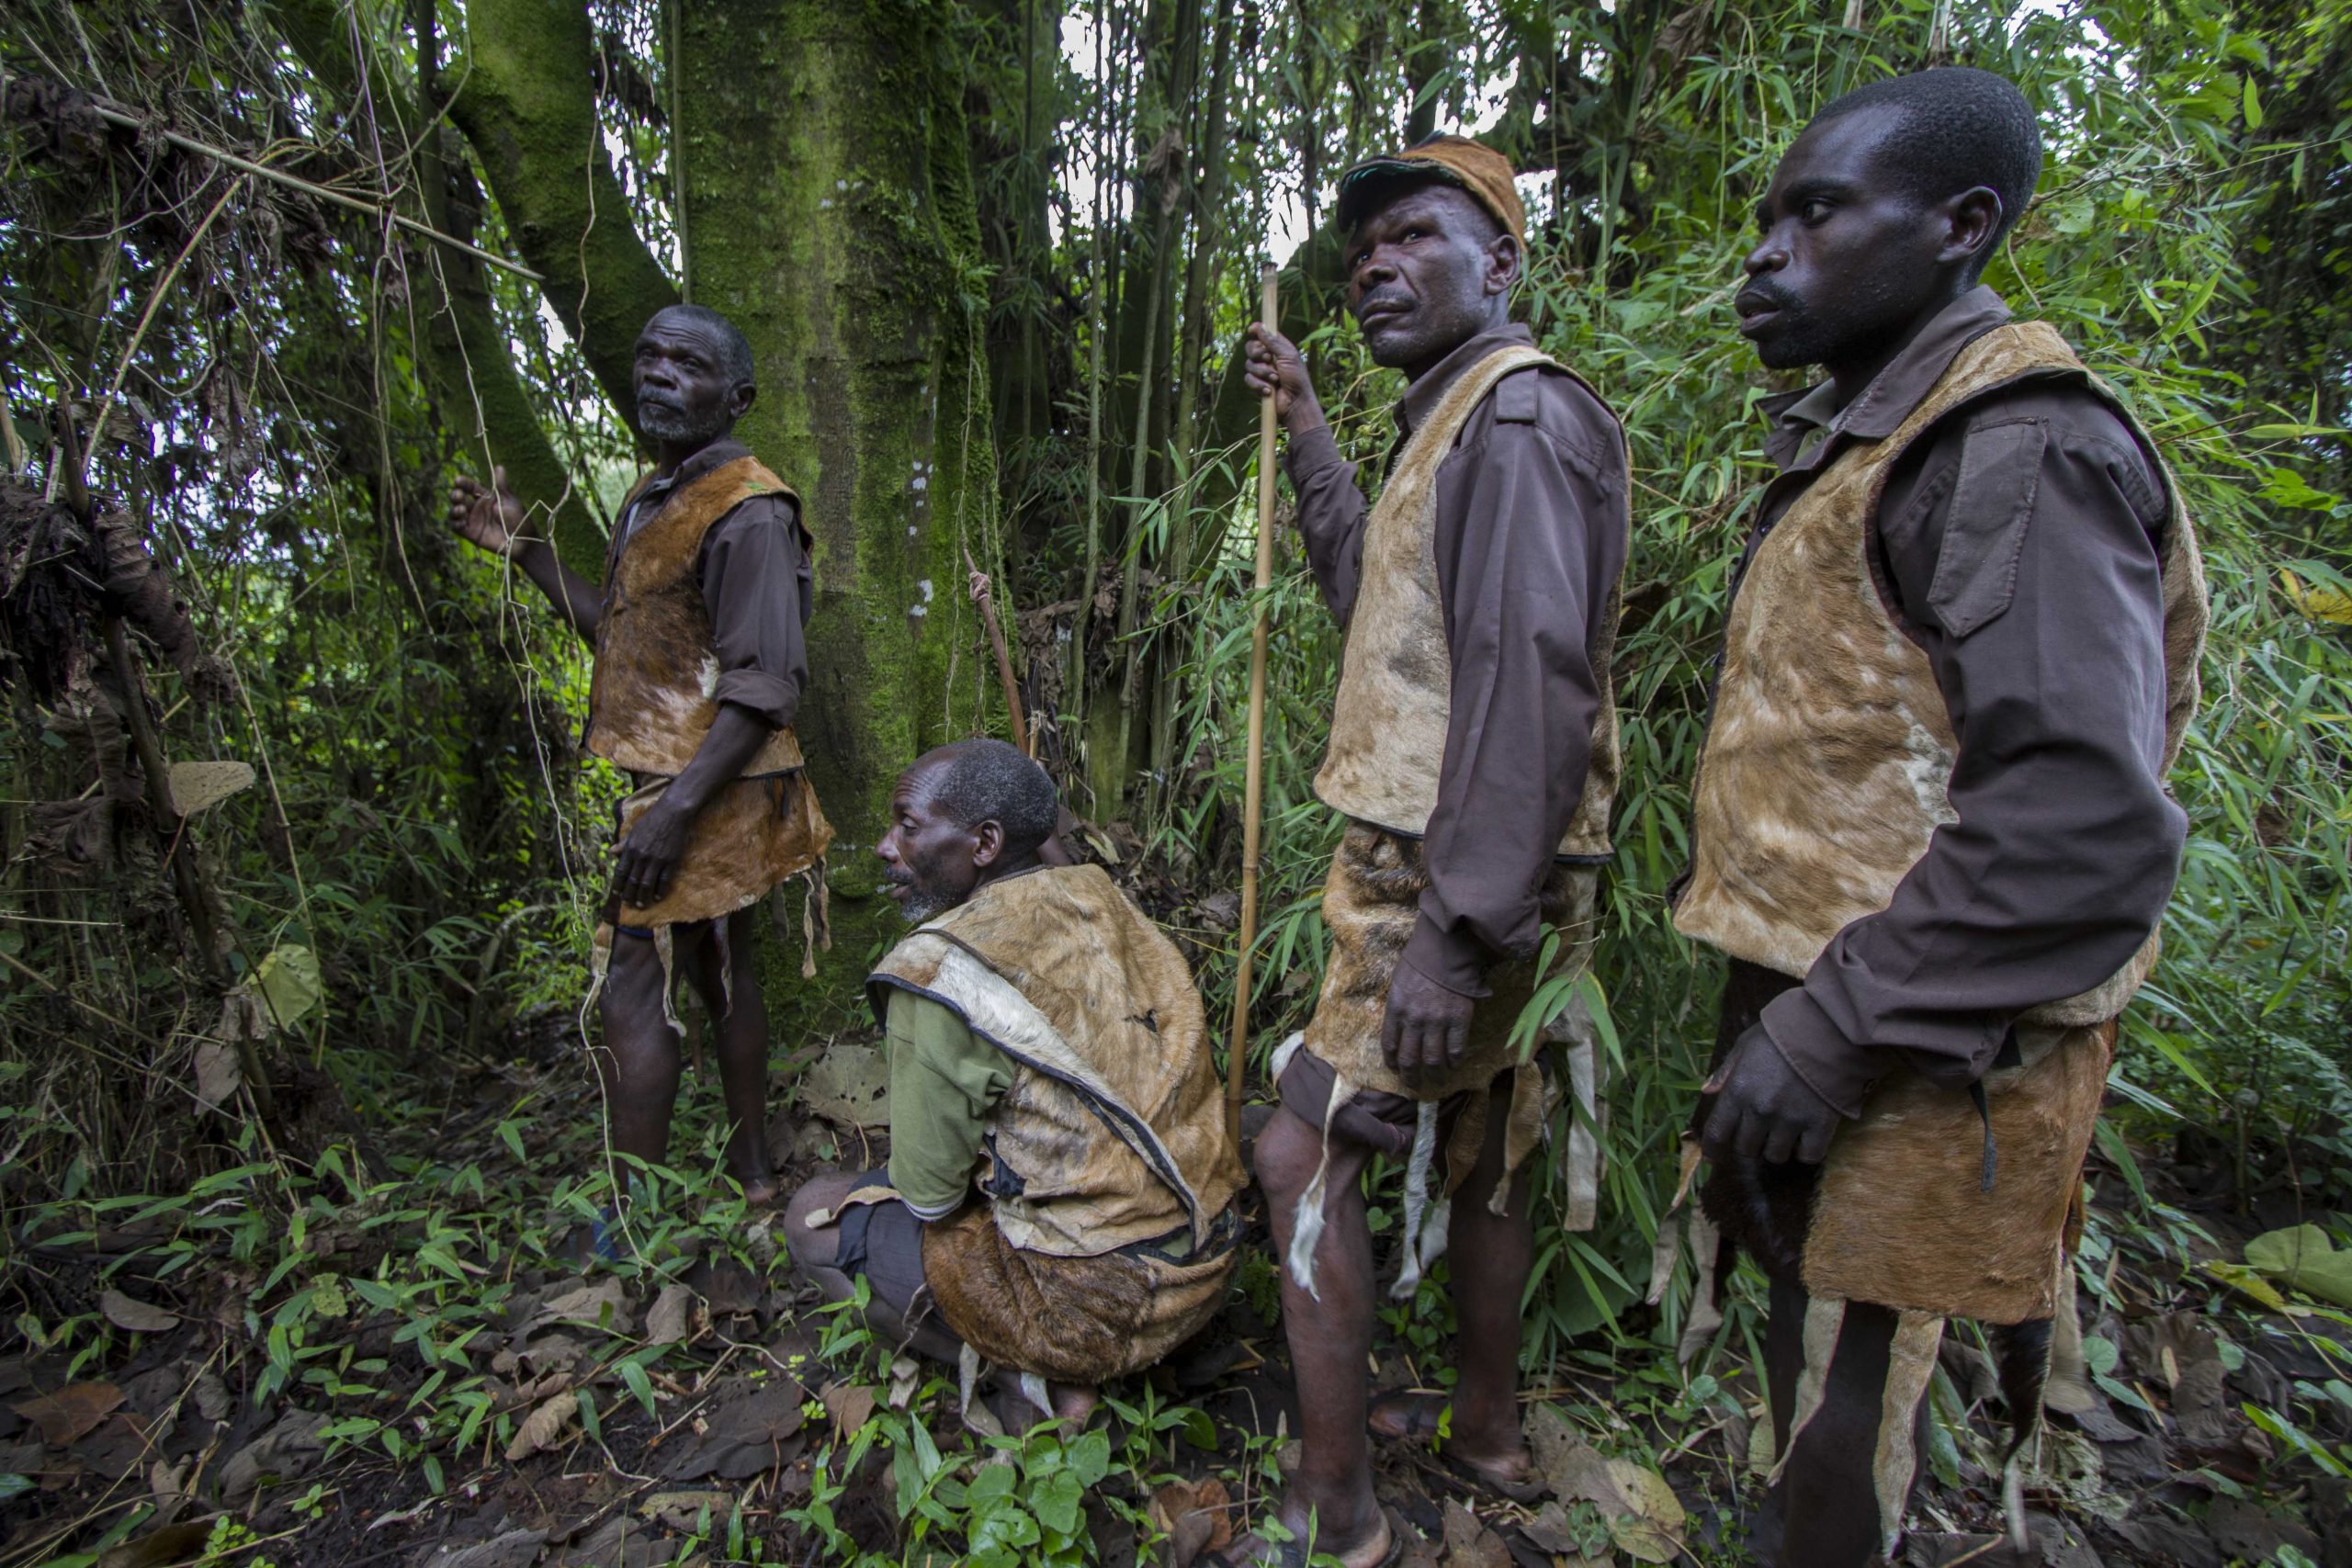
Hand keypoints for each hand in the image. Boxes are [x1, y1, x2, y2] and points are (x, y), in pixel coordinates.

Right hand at [448, 465, 528, 554]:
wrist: (522, 541)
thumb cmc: (519, 519)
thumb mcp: (510, 500)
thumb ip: (501, 485)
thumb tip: (499, 466)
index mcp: (485, 497)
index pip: (469, 487)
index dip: (463, 483)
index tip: (458, 480)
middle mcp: (476, 507)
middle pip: (459, 498)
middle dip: (455, 495)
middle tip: (458, 495)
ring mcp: (472, 520)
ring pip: (455, 512)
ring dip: (454, 509)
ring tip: (462, 509)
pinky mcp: (471, 533)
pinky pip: (456, 527)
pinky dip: (455, 523)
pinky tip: (461, 521)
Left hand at [613, 797, 693, 909]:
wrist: (673, 812)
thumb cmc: (652, 819)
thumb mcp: (634, 830)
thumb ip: (623, 843)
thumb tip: (611, 851)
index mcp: (631, 849)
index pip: (621, 871)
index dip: (618, 884)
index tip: (617, 894)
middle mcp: (641, 856)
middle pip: (632, 880)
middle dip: (629, 894)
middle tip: (628, 903)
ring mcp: (656, 859)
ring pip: (646, 883)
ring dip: (642, 896)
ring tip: (641, 905)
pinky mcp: (670, 861)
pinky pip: (664, 880)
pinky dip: (660, 890)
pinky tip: (657, 897)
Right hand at [1242, 323, 1323, 429]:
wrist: (1295, 403)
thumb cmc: (1297, 379)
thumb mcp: (1288, 356)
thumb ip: (1273, 341)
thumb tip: (1260, 326)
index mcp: (1278, 348)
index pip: (1263, 334)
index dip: (1257, 330)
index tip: (1251, 330)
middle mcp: (1268, 358)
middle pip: (1251, 348)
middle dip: (1257, 354)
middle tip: (1268, 359)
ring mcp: (1262, 371)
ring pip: (1248, 364)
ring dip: (1262, 372)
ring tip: (1275, 379)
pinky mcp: (1257, 384)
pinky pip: (1248, 379)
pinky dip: (1258, 385)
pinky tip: (1268, 391)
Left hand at [1380, 961, 1477, 1084]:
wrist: (1446, 949)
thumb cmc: (1420, 962)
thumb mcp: (1399, 983)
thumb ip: (1399, 1007)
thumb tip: (1401, 1028)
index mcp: (1396, 1009)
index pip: (1390, 1045)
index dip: (1392, 1062)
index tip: (1396, 1070)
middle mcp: (1413, 1020)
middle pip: (1409, 1059)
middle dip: (1411, 1076)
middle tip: (1415, 1085)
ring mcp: (1437, 1021)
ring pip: (1432, 1060)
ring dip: (1434, 1075)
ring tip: (1437, 1081)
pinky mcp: (1459, 1020)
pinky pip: (1455, 1049)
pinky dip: (1454, 1061)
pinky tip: (1454, 1065)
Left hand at [1699, 1024, 1842, 1166]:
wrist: (1827, 1030)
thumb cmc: (1781, 1034)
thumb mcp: (1745, 1045)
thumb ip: (1726, 1071)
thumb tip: (1707, 1091)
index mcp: (1737, 1091)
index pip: (1717, 1133)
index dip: (1714, 1150)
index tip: (1715, 1157)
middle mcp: (1760, 1111)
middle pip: (1746, 1149)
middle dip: (1749, 1144)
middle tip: (1759, 1133)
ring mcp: (1790, 1120)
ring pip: (1775, 1156)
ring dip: (1777, 1148)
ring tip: (1784, 1133)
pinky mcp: (1819, 1125)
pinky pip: (1808, 1155)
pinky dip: (1806, 1151)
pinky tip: (1807, 1139)